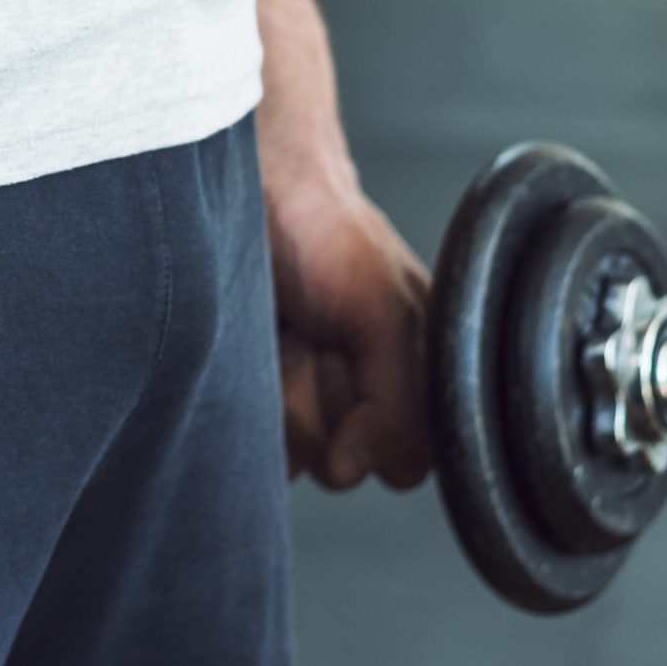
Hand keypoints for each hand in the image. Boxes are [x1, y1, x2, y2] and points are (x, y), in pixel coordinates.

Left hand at [268, 171, 433, 492]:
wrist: (254, 194)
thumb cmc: (326, 235)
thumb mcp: (389, 314)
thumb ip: (399, 405)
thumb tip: (349, 471)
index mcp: (413, 384)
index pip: (408, 464)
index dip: (383, 426)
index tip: (366, 359)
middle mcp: (358, 400)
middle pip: (345, 468)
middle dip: (329, 403)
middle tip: (323, 336)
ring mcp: (302, 401)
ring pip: (295, 456)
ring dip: (287, 389)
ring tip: (289, 329)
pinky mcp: (253, 396)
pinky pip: (253, 439)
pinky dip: (253, 390)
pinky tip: (260, 342)